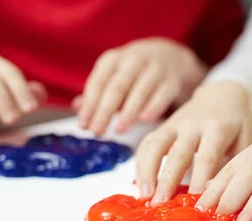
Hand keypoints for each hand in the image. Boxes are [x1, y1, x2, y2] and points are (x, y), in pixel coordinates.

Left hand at [76, 38, 207, 134]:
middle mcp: (134, 60)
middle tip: (97, 131)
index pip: (98, 82)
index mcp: (114, 59)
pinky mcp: (173, 80)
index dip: (90, 104)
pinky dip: (154, 106)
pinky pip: (162, 94)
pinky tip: (145, 119)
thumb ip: (98, 92)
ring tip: (119, 130)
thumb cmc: (137, 72)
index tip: (84, 125)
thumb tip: (77, 107)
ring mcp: (155, 69)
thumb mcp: (115, 76)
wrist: (174, 57)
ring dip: (128, 111)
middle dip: (105, 111)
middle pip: (117, 87)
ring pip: (140, 91)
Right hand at [135, 81, 251, 202]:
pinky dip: (141, 164)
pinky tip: (140, 186)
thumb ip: (232, 164)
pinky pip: (147, 144)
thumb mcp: (244, 140)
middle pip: (178, 154)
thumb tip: (212, 190)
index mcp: (218, 128)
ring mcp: (175, 124)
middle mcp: (193, 125)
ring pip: (156, 146)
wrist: (222, 94)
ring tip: (145, 197)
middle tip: (160, 203)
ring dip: (147, 172)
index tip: (194, 202)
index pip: (207, 157)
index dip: (199, 180)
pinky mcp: (163, 126)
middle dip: (168, 180)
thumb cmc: (236, 125)